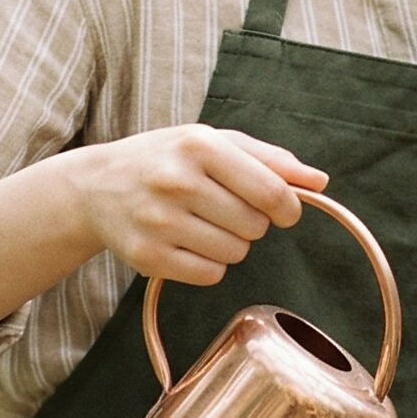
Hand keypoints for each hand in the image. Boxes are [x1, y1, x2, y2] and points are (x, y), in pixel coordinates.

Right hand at [69, 124, 327, 287]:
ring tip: (201, 222)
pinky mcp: (147, 256)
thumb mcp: (214, 142)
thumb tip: (320, 182)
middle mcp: (176, 181)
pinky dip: (208, 264)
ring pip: (235, 253)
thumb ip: (270, 159)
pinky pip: (210, 275)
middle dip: (251, 222)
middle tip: (223, 208)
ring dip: (230, 243)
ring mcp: (159, 221)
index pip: (270, 191)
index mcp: (199, 145)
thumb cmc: (166, 160)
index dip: (288, 208)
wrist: (96, 187)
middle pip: (255, 226)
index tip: (284, 210)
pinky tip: (186, 242)